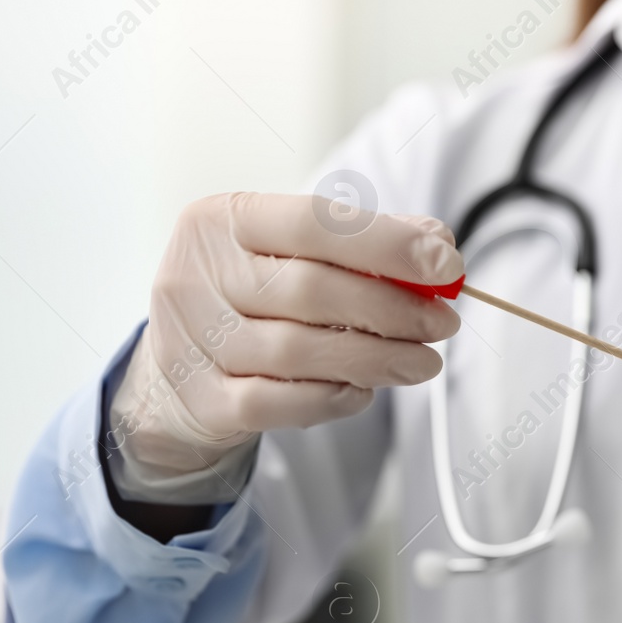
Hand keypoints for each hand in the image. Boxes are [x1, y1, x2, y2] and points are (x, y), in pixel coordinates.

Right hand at [112, 193, 462, 480]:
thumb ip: (361, 244)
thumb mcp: (291, 254)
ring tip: (422, 362)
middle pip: (312, 289)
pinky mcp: (201, 400)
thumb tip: (438, 243)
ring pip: (300, 351)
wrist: (175, 374)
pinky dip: (333, 397)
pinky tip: (363, 390)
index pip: (314, 221)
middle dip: (393, 308)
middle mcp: (196, 274)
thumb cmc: (249, 300)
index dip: (387, 243)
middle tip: (443, 323)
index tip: (446, 264)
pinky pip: (280, 403)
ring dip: (377, 358)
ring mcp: (193, 340)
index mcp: (221, 220)